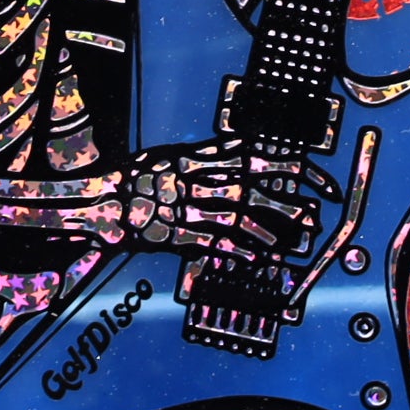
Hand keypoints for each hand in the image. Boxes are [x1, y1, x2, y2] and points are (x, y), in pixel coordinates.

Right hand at [125, 138, 327, 259]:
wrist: (99, 202)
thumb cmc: (137, 178)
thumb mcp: (172, 154)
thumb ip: (209, 155)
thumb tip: (248, 149)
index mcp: (193, 155)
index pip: (249, 155)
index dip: (284, 164)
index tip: (310, 174)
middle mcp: (190, 178)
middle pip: (246, 187)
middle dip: (282, 200)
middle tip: (310, 212)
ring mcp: (180, 207)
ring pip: (231, 217)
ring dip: (263, 230)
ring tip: (287, 242)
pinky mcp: (170, 235)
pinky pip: (208, 244)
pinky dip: (234, 251)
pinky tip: (255, 259)